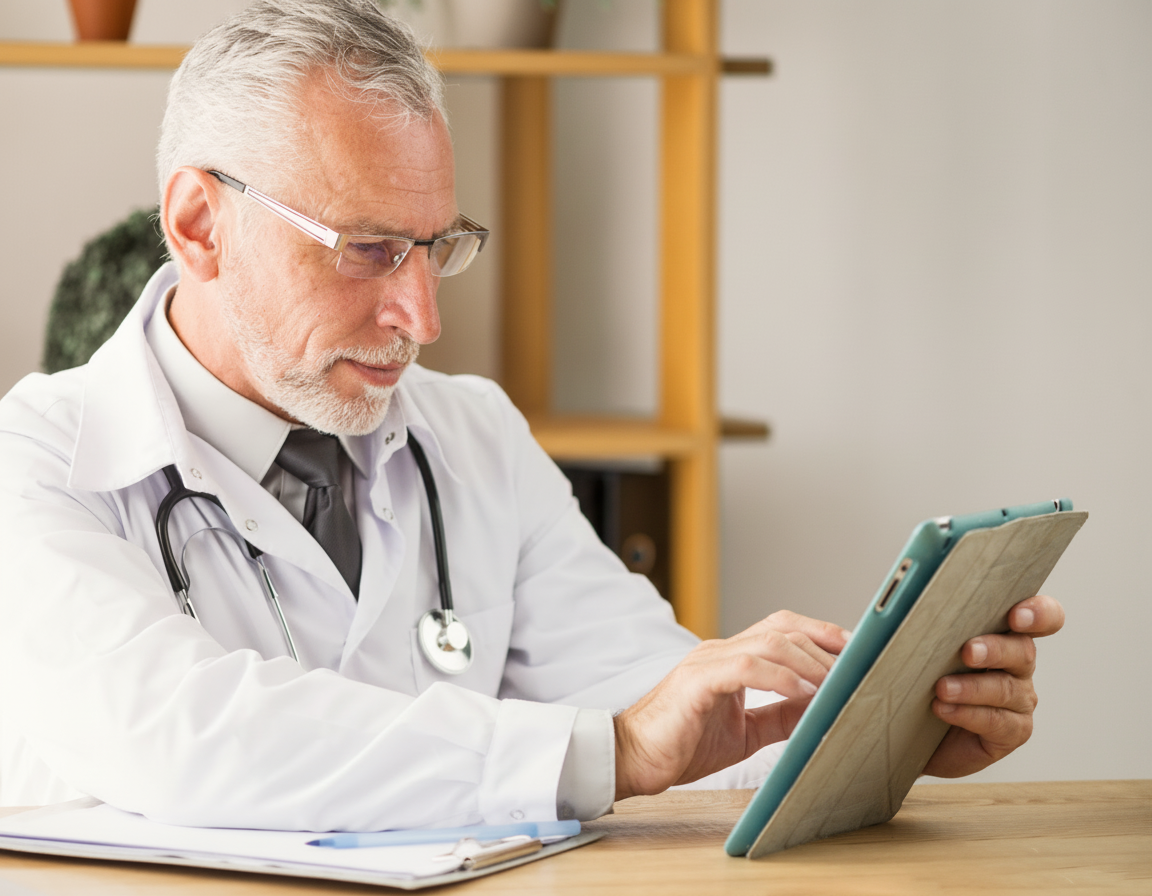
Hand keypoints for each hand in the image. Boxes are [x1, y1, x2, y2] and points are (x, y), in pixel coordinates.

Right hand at [613, 611, 849, 800]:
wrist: (633, 758)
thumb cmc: (680, 744)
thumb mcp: (744, 732)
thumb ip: (778, 716)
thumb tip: (819, 709)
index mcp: (730, 659)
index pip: (782, 629)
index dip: (821, 634)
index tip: (856, 652)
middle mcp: (720, 651)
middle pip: (782, 628)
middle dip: (825, 646)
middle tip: (856, 670)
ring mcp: (707, 661)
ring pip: (769, 643)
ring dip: (809, 662)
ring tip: (835, 684)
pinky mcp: (697, 680)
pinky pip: (746, 666)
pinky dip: (780, 676)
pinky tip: (803, 692)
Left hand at [922, 594, 1064, 776]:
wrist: (917, 729)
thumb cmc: (924, 678)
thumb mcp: (931, 648)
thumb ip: (937, 627)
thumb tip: (915, 609)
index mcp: (1004, 634)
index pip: (1042, 617)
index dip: (1039, 613)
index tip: (1016, 616)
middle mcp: (1018, 665)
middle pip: (1022, 650)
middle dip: (994, 649)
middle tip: (968, 652)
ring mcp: (1020, 699)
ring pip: (1005, 689)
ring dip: (971, 687)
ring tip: (942, 688)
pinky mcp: (1013, 731)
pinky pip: (996, 721)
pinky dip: (967, 714)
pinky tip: (943, 709)